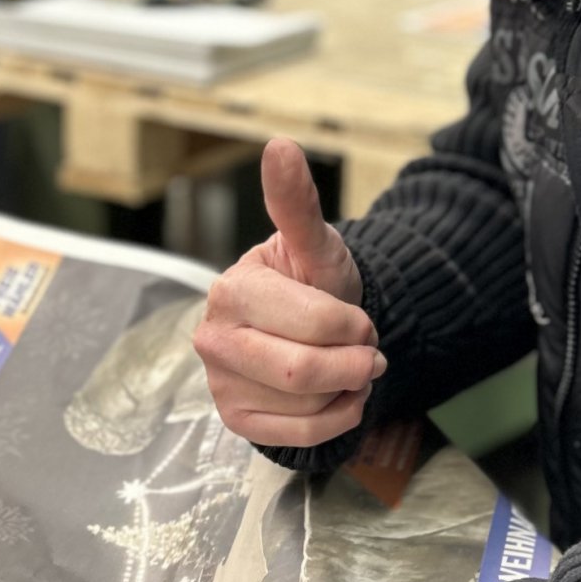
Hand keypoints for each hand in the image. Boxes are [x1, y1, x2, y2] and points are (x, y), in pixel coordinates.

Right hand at [193, 137, 385, 446]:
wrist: (315, 326)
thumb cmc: (313, 281)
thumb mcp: (316, 244)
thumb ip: (297, 202)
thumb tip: (280, 144)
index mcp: (232, 289)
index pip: (313, 323)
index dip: (354, 326)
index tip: (361, 318)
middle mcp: (213, 337)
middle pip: (302, 371)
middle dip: (353, 363)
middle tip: (367, 349)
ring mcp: (219, 381)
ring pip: (304, 406)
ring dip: (347, 390)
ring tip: (350, 367)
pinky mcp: (234, 419)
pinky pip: (296, 438)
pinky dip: (336, 420)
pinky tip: (340, 396)